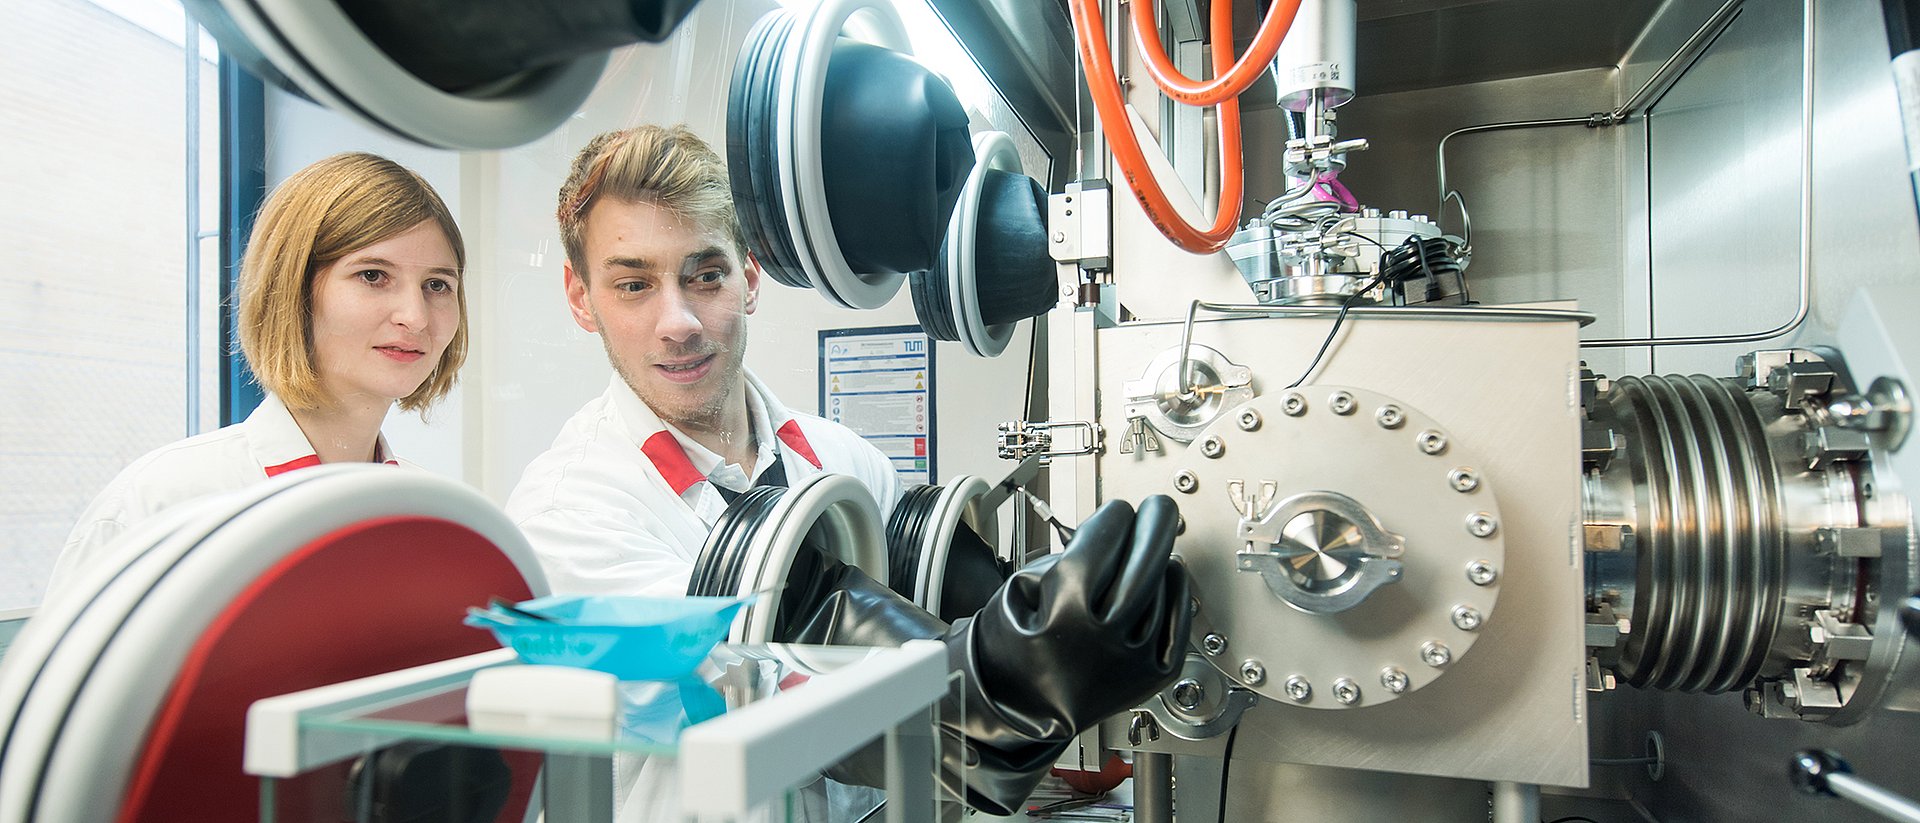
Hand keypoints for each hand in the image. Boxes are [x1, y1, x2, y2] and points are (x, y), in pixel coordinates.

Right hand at [958, 495, 1192, 741]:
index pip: (1104, 543)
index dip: (1114, 517)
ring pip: (1160, 591)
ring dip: (1160, 560)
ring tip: (1153, 546)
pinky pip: (1178, 626)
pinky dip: (1178, 594)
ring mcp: (1130, 661)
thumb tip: (1114, 532)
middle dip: (1153, 524)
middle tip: (1157, 508)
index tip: (1117, 510)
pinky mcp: (1149, 679)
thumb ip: (1068, 557)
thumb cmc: (1015, 643)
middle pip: (1143, 564)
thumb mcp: (1022, 588)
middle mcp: (1103, 638)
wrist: (1017, 704)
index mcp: (1064, 612)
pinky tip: (1172, 574)